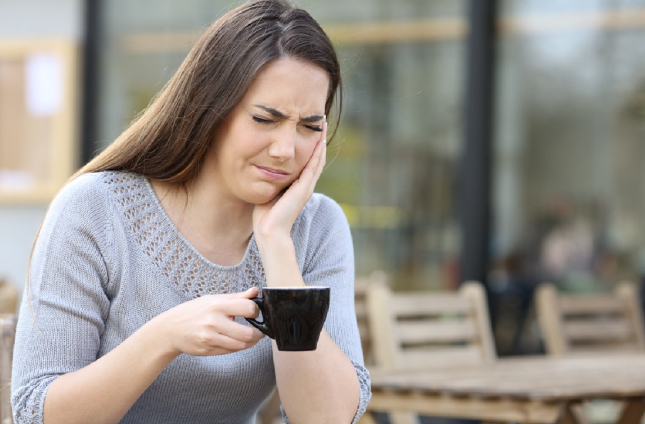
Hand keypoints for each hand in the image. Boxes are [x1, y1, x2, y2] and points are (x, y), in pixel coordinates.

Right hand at [151, 287, 264, 356]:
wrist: (170, 329)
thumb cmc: (193, 311)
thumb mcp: (213, 299)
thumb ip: (236, 297)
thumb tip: (255, 291)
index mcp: (217, 305)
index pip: (248, 308)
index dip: (256, 311)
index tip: (255, 313)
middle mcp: (214, 322)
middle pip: (248, 333)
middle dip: (258, 333)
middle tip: (260, 331)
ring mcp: (210, 338)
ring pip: (241, 345)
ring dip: (251, 342)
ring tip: (252, 337)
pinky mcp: (207, 350)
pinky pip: (230, 351)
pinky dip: (238, 347)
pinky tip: (238, 341)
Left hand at [253, 118, 326, 240]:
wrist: (269, 232)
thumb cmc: (265, 216)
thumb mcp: (268, 191)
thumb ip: (270, 179)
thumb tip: (261, 166)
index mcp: (298, 186)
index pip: (308, 161)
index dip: (310, 145)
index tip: (310, 129)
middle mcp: (305, 185)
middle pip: (316, 157)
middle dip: (318, 139)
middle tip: (322, 121)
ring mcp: (306, 187)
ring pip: (318, 159)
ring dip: (321, 141)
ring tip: (323, 125)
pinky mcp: (304, 189)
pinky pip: (313, 166)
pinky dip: (317, 152)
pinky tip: (319, 140)